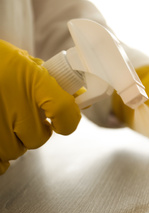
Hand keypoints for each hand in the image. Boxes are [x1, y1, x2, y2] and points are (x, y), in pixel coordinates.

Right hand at [0, 40, 80, 173]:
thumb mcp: (24, 62)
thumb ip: (50, 81)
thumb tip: (78, 95)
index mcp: (34, 80)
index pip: (64, 109)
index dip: (68, 120)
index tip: (63, 122)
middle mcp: (16, 104)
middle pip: (38, 138)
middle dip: (35, 131)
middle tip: (24, 118)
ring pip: (16, 150)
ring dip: (14, 141)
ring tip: (4, 121)